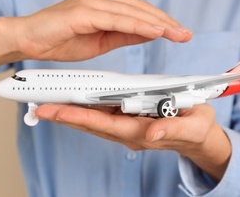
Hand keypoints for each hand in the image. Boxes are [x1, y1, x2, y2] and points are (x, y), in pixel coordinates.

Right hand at [0, 0, 191, 82]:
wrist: (29, 38)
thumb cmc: (61, 39)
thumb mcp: (101, 40)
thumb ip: (125, 34)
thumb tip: (150, 33)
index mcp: (104, 3)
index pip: (139, 11)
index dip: (161, 22)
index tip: (179, 32)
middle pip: (141, 9)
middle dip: (166, 22)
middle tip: (186, 34)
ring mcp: (92, 2)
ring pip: (132, 12)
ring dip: (157, 23)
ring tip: (177, 33)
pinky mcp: (83, 11)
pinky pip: (117, 19)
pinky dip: (137, 25)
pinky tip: (155, 31)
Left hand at [36, 103, 230, 181]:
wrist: (200, 137)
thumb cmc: (198, 129)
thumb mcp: (193, 127)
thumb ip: (173, 129)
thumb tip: (151, 132)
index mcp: (142, 132)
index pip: (106, 125)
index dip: (82, 117)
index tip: (59, 110)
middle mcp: (129, 133)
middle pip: (92, 124)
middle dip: (66, 115)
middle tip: (40, 106)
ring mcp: (127, 128)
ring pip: (94, 121)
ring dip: (71, 113)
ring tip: (49, 103)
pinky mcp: (129, 122)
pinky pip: (102, 117)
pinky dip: (85, 111)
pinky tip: (73, 103)